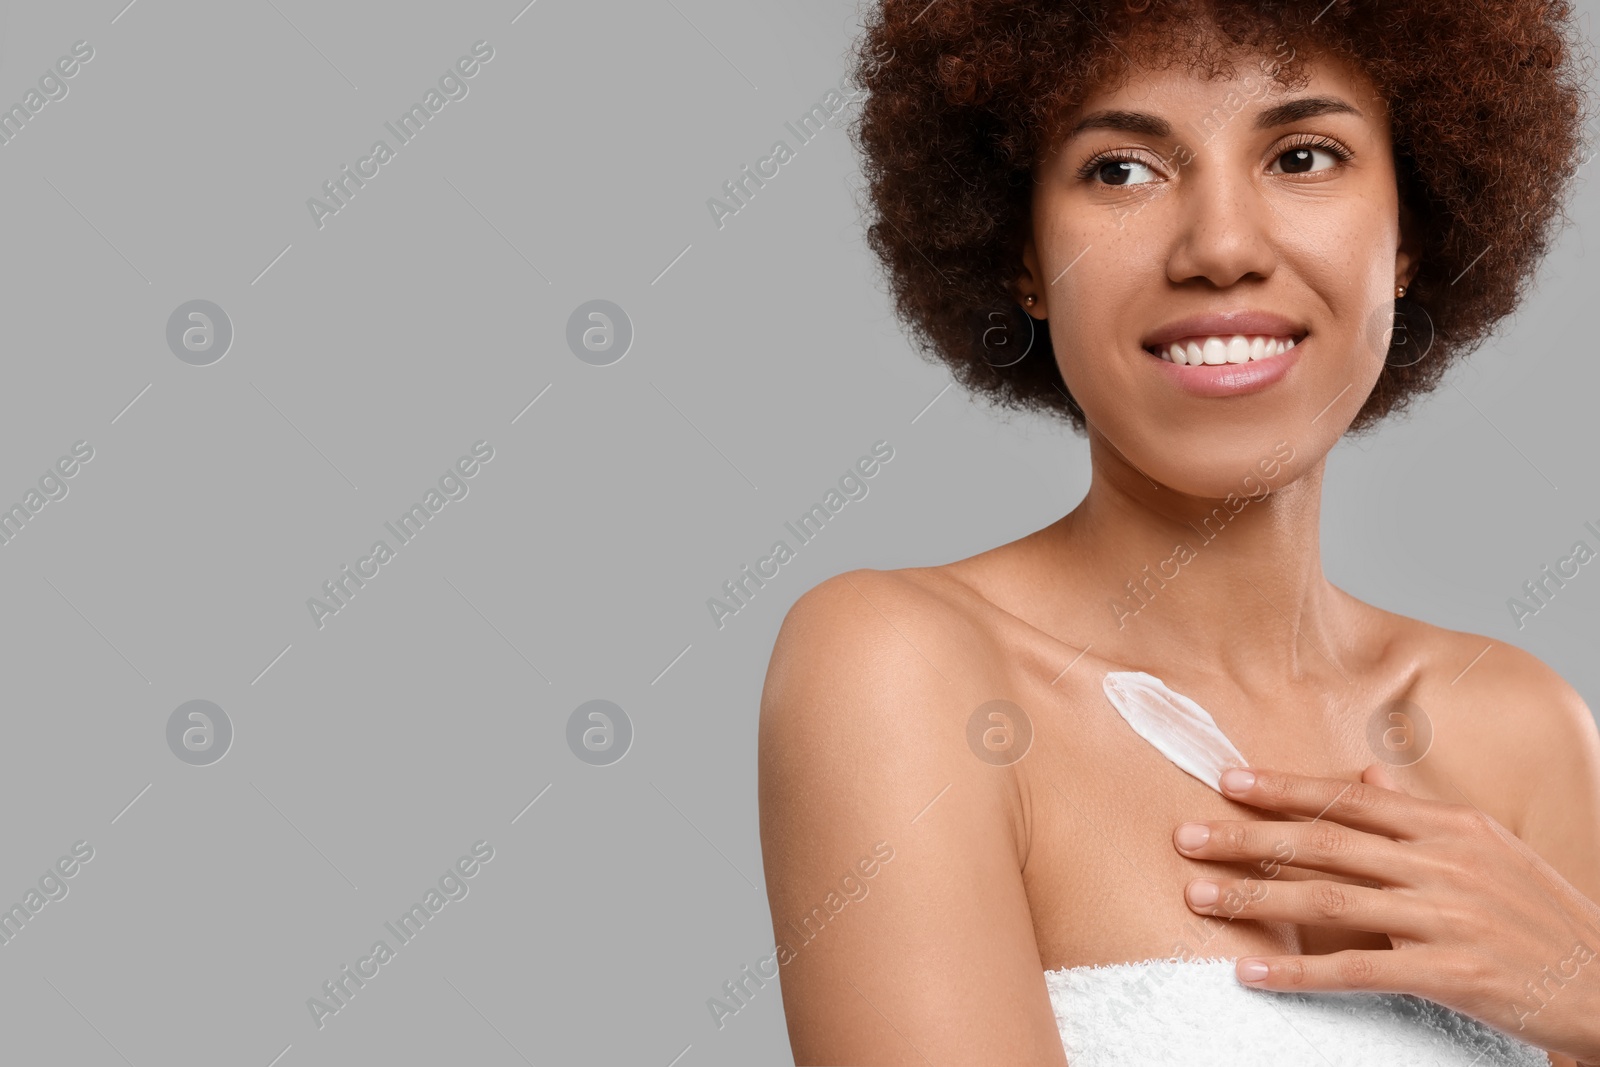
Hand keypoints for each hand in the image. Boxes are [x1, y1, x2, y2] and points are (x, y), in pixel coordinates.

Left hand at [1171, 764, 1599, 1063]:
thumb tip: (1365, 780)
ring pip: (1329, 900)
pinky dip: (1298, 970)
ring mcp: (1446, 915)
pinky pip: (1356, 968)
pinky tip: (1252, 970)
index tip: (1227, 782)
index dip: (1283, 790)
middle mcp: (1443, 862)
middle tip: (1185, 837)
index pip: (1347, 801)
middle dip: (1247, 838)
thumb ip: (1420, 814)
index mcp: (1450, 826)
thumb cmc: (1541, 915)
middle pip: (1324, 844)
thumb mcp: (1490, 847)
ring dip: (1255, 897)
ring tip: (1199, 896)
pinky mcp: (1449, 971)